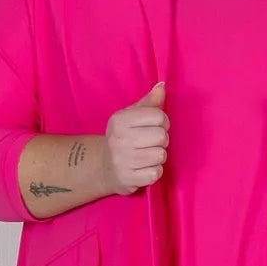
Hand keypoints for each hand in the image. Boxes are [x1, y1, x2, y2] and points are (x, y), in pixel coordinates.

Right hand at [105, 79, 168, 193]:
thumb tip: (162, 86)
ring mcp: (123, 161)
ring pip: (160, 155)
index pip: (158, 116)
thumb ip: (149, 102)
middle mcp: (120, 139)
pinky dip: (154, 171)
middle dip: (161, 140)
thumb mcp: (131, 116)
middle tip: (151, 142)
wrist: (103, 166)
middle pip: (161, 136)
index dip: (163, 121)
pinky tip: (145, 168)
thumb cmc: (123, 137)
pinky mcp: (129, 179)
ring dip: (158, 156)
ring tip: (147, 155)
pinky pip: (156, 173)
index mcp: (121, 120)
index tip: (155, 126)